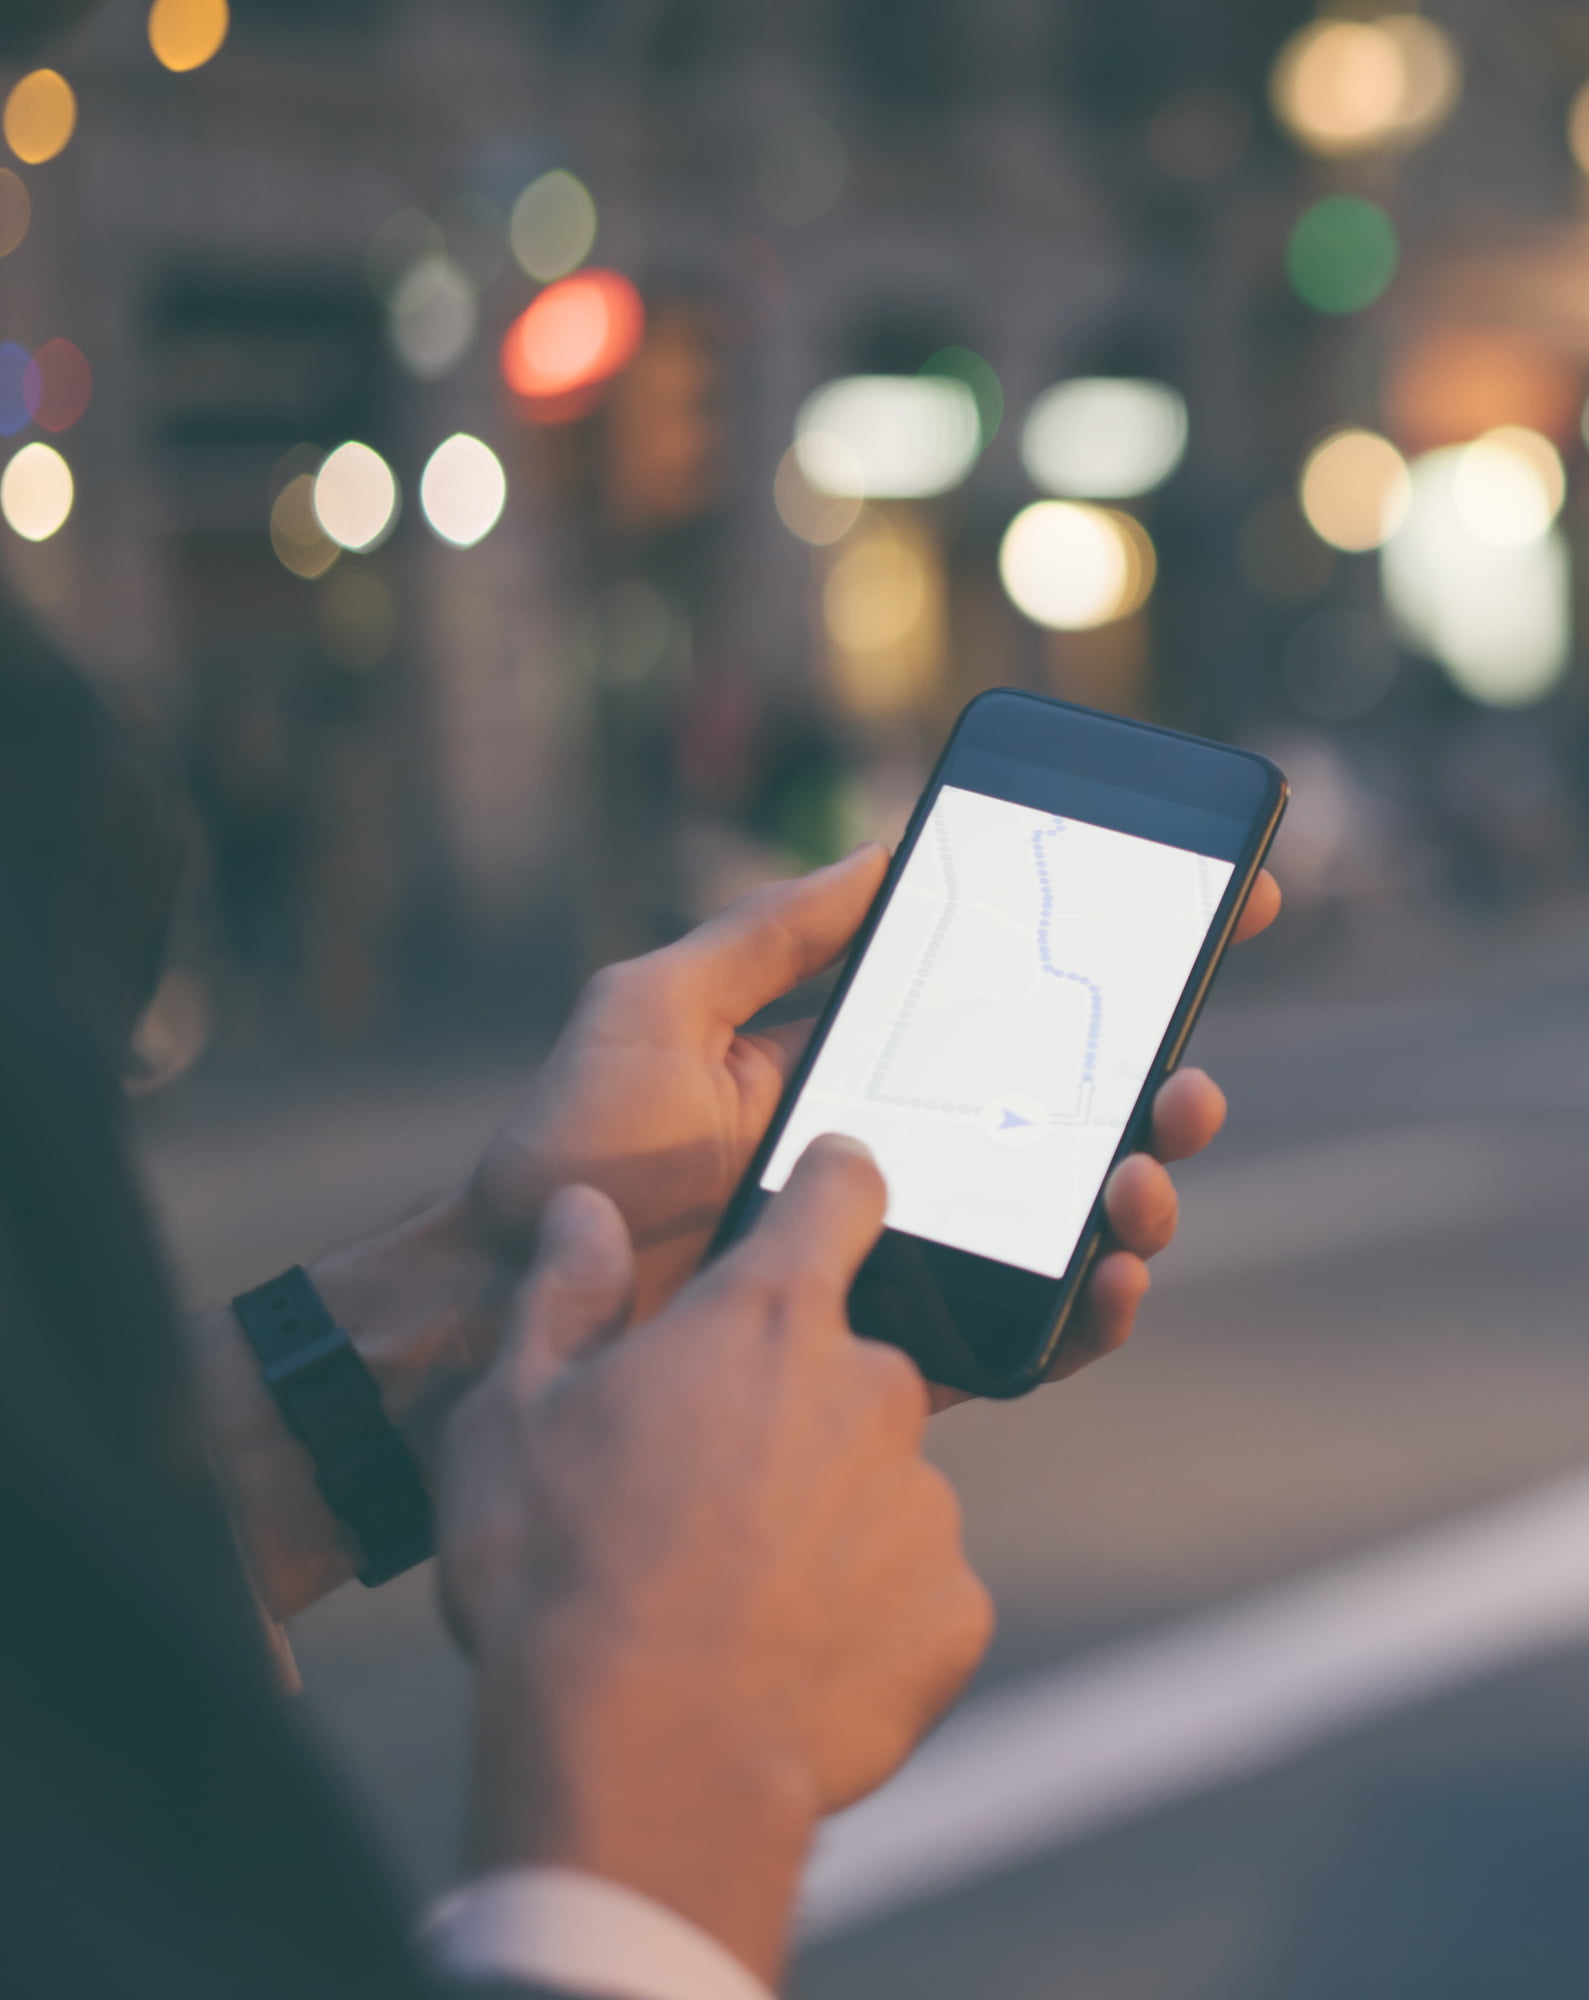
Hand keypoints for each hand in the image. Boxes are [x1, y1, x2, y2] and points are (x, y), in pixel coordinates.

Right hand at [441, 1138, 991, 1985]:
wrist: (640, 1769)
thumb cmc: (558, 1575)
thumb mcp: (514, 1413)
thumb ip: (563, 1293)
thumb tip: (583, 1210)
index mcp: (767, 1319)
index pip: (842, 1191)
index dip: (832, 1182)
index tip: (827, 1189)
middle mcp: (871, 1389)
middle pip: (852, 1360)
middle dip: (794, 1400)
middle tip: (708, 1479)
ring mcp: (923, 1501)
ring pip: (880, 1478)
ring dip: (828, 1508)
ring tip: (732, 1583)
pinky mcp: (953, 1609)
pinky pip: (914, 1583)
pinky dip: (865, 1605)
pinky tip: (785, 1648)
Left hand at [472, 847, 1281, 1360]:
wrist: (508, 1303)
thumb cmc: (572, 1149)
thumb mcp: (661, 1001)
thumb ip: (774, 932)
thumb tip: (888, 850)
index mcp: (860, 1066)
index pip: (1014, 1013)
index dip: (1118, 972)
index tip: (1224, 917)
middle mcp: (902, 1158)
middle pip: (1066, 1125)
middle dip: (1156, 1094)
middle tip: (1190, 1081)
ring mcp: (906, 1252)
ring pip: (1064, 1227)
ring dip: (1138, 1197)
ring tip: (1149, 1174)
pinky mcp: (896, 1343)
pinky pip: (1019, 1335)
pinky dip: (1087, 1315)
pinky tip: (1112, 1279)